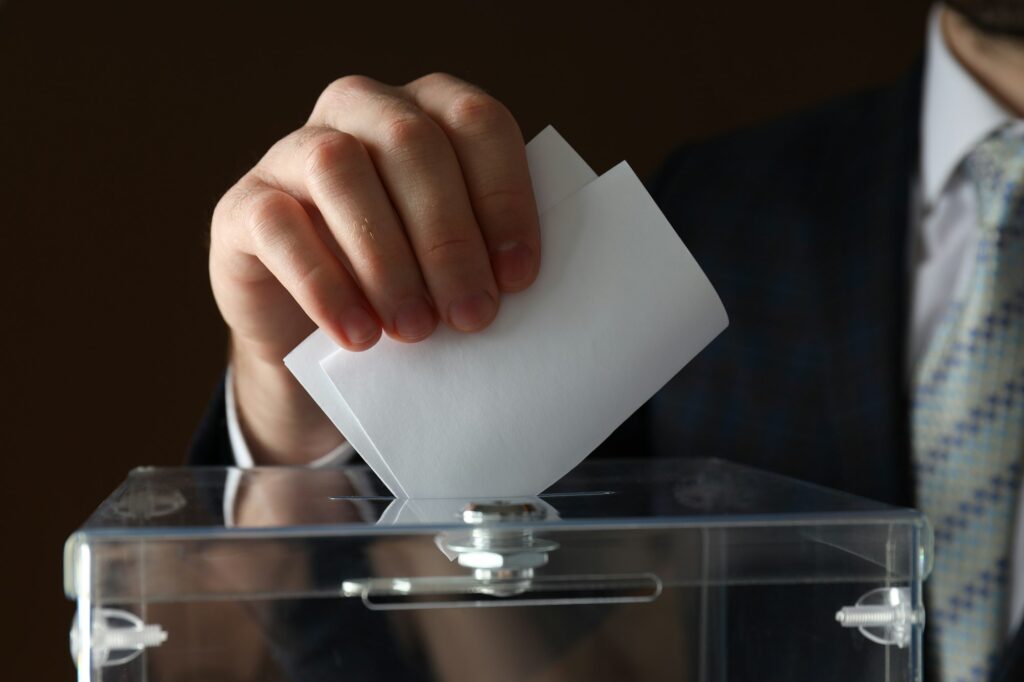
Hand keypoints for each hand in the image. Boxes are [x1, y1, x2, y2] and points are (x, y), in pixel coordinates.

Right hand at [209, 73, 539, 462]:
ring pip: (339, 168)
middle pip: (409, 142)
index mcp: (427, 113)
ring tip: (415, 330)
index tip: (518, 276)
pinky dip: (323, 285)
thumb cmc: (408, 292)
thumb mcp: (454, 268)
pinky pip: (278, 225)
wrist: (319, 339)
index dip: (503, 195)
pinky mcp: (244, 205)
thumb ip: (485, 255)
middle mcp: (359, 112)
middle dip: (449, 236)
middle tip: (472, 316)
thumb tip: (516, 283)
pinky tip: (358, 336)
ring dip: (386, 257)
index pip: (476, 123)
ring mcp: (293, 152)